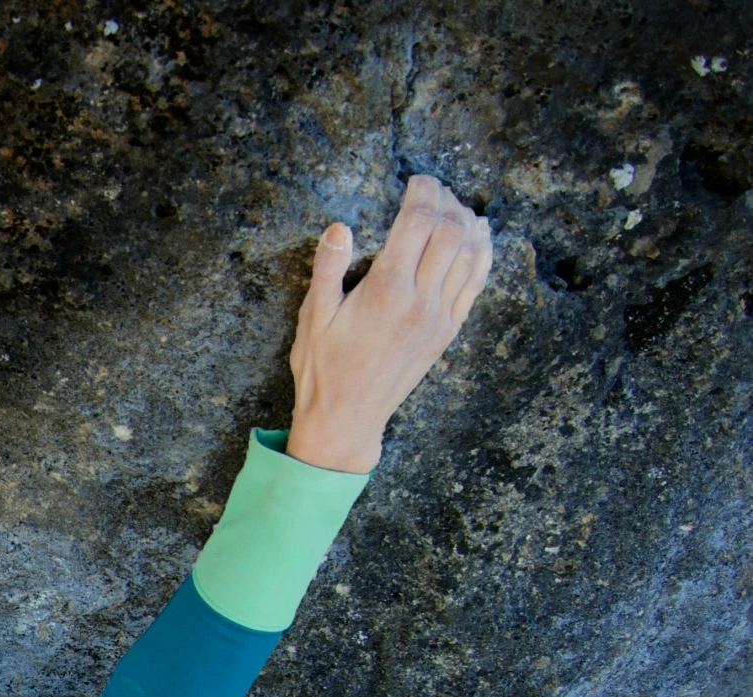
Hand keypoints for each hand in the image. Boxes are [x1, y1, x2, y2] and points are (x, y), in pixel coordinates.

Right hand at [285, 175, 493, 473]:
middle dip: (446, 200)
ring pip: (471, 253)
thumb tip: (339, 226)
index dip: (422, 193)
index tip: (415, 181)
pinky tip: (479, 235)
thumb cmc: (323, 368)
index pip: (417, 223)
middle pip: (450, 231)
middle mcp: (419, 300)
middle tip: (432, 189)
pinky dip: (483, 252)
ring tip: (454, 206)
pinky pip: (476, 282)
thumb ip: (328, 269)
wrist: (347, 417)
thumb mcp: (312, 317)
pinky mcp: (447, 330)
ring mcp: (439, 316)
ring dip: (468, 221)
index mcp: (385, 291)